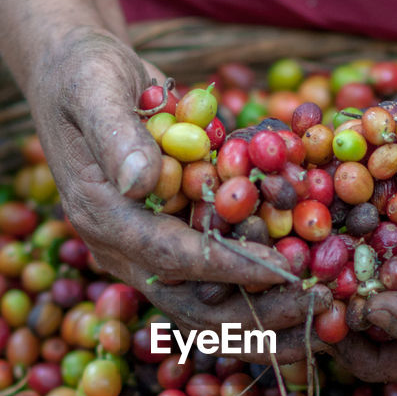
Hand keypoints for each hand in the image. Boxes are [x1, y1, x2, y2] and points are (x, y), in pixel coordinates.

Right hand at [25, 27, 326, 352]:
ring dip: (265, 321)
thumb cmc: (85, 73)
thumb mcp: (95, 88)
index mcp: (100, 215)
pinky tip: (304, 299)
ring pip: (207, 310)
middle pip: (192, 304)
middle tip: (317, 304)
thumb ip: (117, 135)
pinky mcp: (167, 247)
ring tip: (321, 315)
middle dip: (257, 313)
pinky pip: (214, 290)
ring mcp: (144, 253)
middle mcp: (120, 248)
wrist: (74, 76)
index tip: (282, 269)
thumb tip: (142, 180)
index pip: (169, 257)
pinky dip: (258, 298)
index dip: (228, 266)